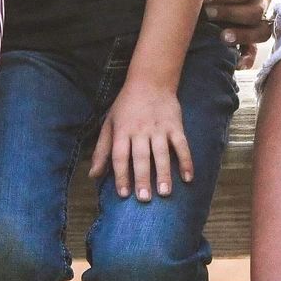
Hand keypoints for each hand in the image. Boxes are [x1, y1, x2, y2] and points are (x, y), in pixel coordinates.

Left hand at [91, 76, 192, 202]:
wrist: (150, 81)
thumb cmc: (126, 106)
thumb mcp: (109, 124)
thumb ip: (101, 151)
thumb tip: (93, 175)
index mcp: (122, 130)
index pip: (120, 156)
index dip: (121, 175)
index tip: (123, 194)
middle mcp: (140, 130)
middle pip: (141, 157)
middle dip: (142, 178)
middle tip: (144, 199)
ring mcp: (159, 128)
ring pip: (162, 153)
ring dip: (164, 173)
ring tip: (165, 193)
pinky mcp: (175, 126)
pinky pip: (182, 145)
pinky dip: (186, 161)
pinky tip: (188, 178)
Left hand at [203, 0, 272, 69]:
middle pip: (254, 11)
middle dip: (230, 13)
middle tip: (207, 13)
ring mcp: (261, 17)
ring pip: (260, 31)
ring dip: (242, 35)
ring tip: (222, 38)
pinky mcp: (253, 32)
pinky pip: (256, 48)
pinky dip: (248, 57)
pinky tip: (236, 63)